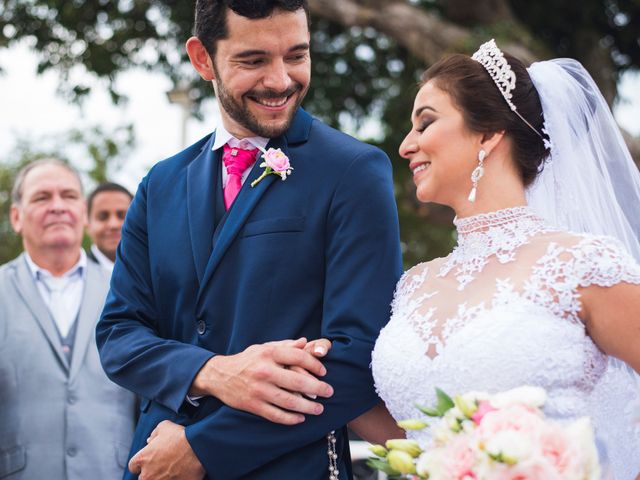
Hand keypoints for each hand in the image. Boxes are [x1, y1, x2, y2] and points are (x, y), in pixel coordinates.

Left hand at [128, 420, 204, 479]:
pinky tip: (180, 474)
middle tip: (163, 466)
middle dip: (151, 472)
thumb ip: (154, 434)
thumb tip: (150, 440)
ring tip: (172, 471)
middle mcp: (147, 474)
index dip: (141, 463)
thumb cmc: (180, 437)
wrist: (197, 449)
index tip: (149, 460)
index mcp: (142, 459)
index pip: (133, 466)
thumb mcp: (164, 426)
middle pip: (143, 478)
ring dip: (161, 478)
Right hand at [189, 338, 333, 424]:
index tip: (323, 372)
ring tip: (319, 409)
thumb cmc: (247, 360)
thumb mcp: (264, 348)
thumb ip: (285, 345)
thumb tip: (306, 342)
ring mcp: (258, 390)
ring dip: (308, 407)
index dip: (315, 365)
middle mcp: (264, 371)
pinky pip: (276, 415)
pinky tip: (300, 418)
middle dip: (318, 389)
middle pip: (298, 382)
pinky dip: (290, 419)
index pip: (299, 357)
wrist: (220, 375)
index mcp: (269, 353)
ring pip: (289, 402)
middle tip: (329, 392)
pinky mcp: (253, 405)